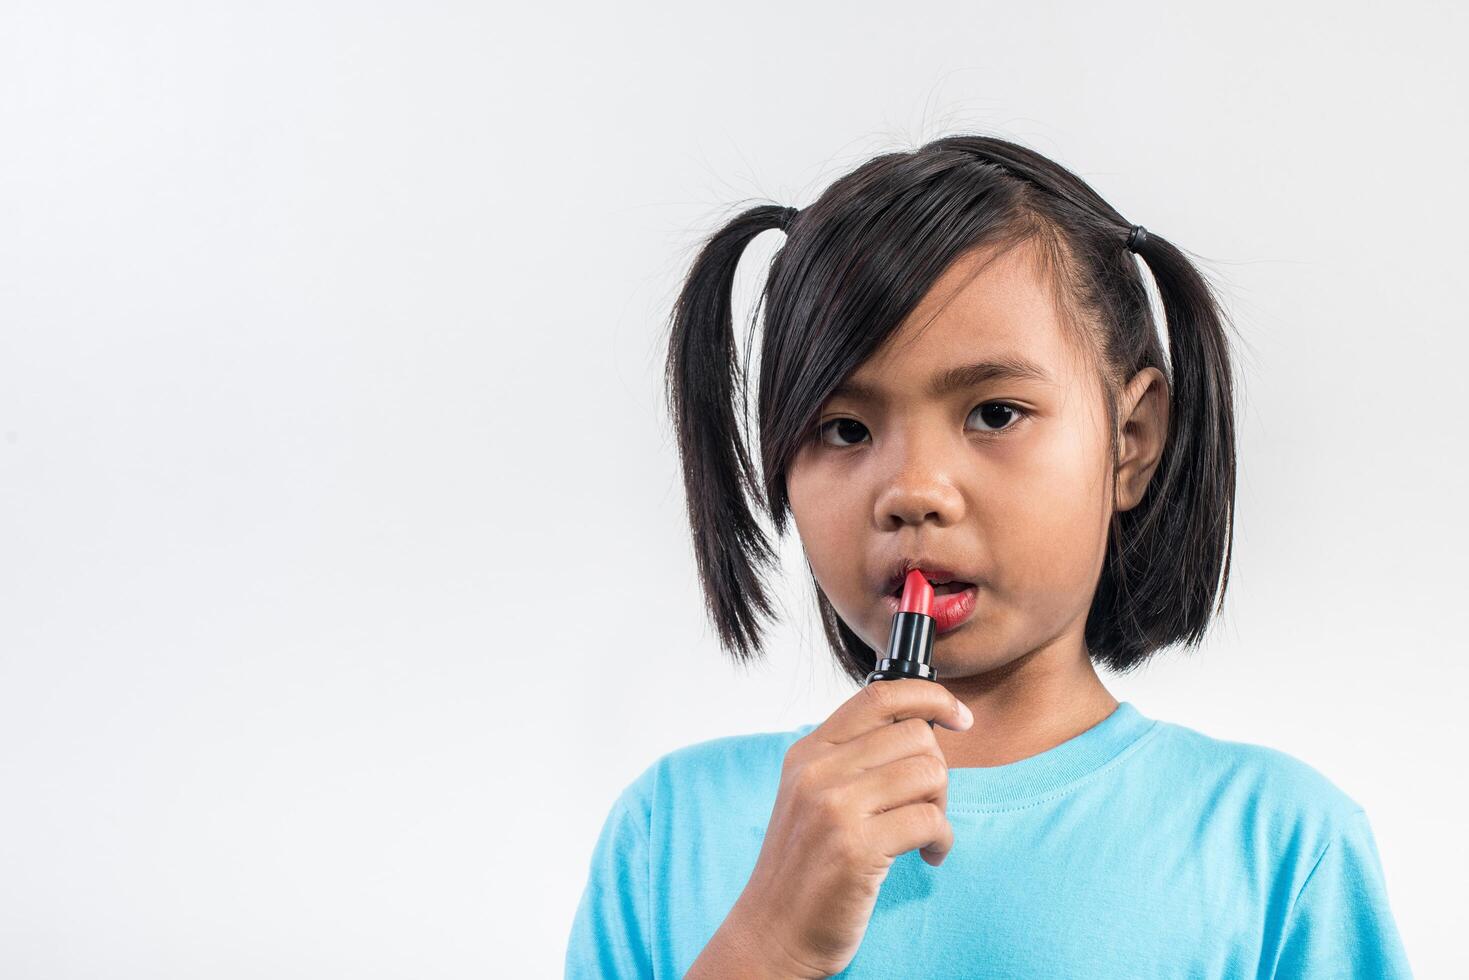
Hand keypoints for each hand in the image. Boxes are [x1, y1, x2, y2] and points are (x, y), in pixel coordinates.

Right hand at [731, 679, 972, 977]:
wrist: (772, 932)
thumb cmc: (805, 866)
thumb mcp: (812, 796)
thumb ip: (853, 759)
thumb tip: (922, 727)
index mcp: (808, 752)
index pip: (879, 695)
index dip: (931, 697)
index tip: (959, 717)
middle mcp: (817, 771)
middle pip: (915, 735)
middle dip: (938, 771)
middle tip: (928, 806)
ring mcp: (834, 808)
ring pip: (929, 773)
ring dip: (942, 807)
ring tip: (927, 834)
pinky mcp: (856, 849)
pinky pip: (929, 821)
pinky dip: (942, 840)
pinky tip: (928, 857)